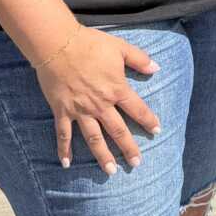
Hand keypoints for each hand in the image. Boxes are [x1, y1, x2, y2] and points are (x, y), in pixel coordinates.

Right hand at [36, 26, 159, 174]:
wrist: (58, 44)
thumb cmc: (90, 44)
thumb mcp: (120, 47)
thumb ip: (139, 59)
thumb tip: (156, 68)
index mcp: (116, 89)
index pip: (137, 109)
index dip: (148, 120)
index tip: (157, 131)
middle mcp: (100, 104)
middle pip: (118, 130)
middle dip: (128, 148)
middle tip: (136, 163)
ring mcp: (80, 110)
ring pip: (94, 138)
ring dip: (102, 155)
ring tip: (110, 171)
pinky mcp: (62, 111)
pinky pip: (63, 134)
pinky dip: (64, 149)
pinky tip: (66, 163)